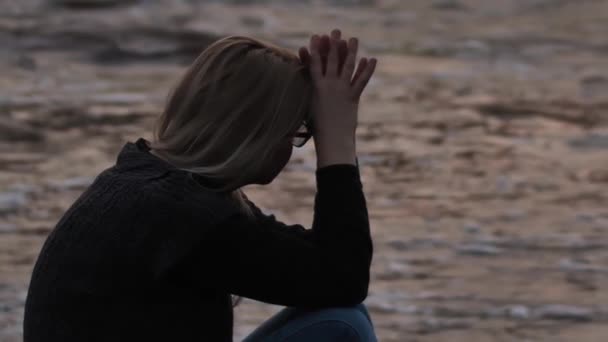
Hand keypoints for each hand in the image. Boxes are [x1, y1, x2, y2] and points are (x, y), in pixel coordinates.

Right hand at [301, 28, 376, 166]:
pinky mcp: (353, 97)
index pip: (314, 64)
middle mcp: (329, 86)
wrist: (332, 139)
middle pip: (331, 60)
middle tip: (336, 31)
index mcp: (315, 88)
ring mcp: (342, 90)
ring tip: (354, 39)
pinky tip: (371, 60)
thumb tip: (308, 89)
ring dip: (352, 52)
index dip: (314, 49)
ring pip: (347, 66)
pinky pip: (361, 81)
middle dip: (333, 44)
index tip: (315, 37)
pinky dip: (367, 70)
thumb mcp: (309, 109)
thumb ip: (310, 96)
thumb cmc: (317, 128)